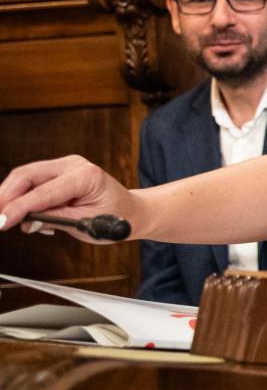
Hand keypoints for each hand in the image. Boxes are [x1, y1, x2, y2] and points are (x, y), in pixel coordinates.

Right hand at [0, 156, 137, 241]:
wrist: (130, 211)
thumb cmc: (116, 217)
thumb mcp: (86, 224)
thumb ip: (54, 219)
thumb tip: (25, 221)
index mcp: (87, 176)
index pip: (44, 192)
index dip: (19, 208)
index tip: (2, 221)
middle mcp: (74, 165)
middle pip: (27, 176)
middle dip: (5, 196)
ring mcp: (65, 165)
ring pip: (24, 176)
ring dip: (9, 196)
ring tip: (5, 218)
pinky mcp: (57, 171)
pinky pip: (30, 181)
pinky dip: (19, 196)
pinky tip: (17, 213)